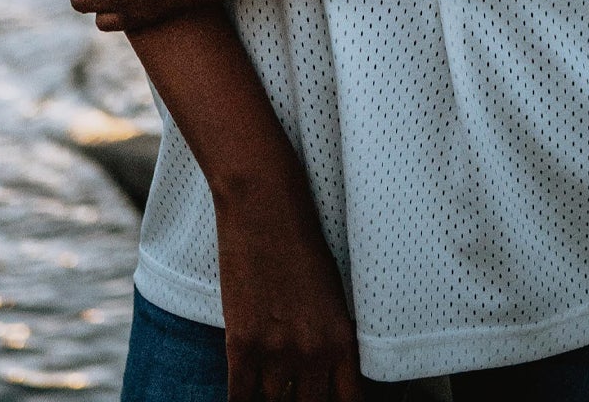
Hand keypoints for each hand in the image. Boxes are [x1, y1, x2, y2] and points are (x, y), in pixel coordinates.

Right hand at [214, 164, 360, 401]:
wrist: (265, 205)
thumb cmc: (303, 240)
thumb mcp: (332, 292)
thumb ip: (331, 337)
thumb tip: (324, 372)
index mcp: (342, 337)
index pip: (347, 401)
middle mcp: (312, 352)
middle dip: (303, 401)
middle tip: (296, 391)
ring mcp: (275, 351)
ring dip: (272, 395)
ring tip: (272, 380)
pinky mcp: (241, 345)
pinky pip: (240, 399)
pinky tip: (245, 399)